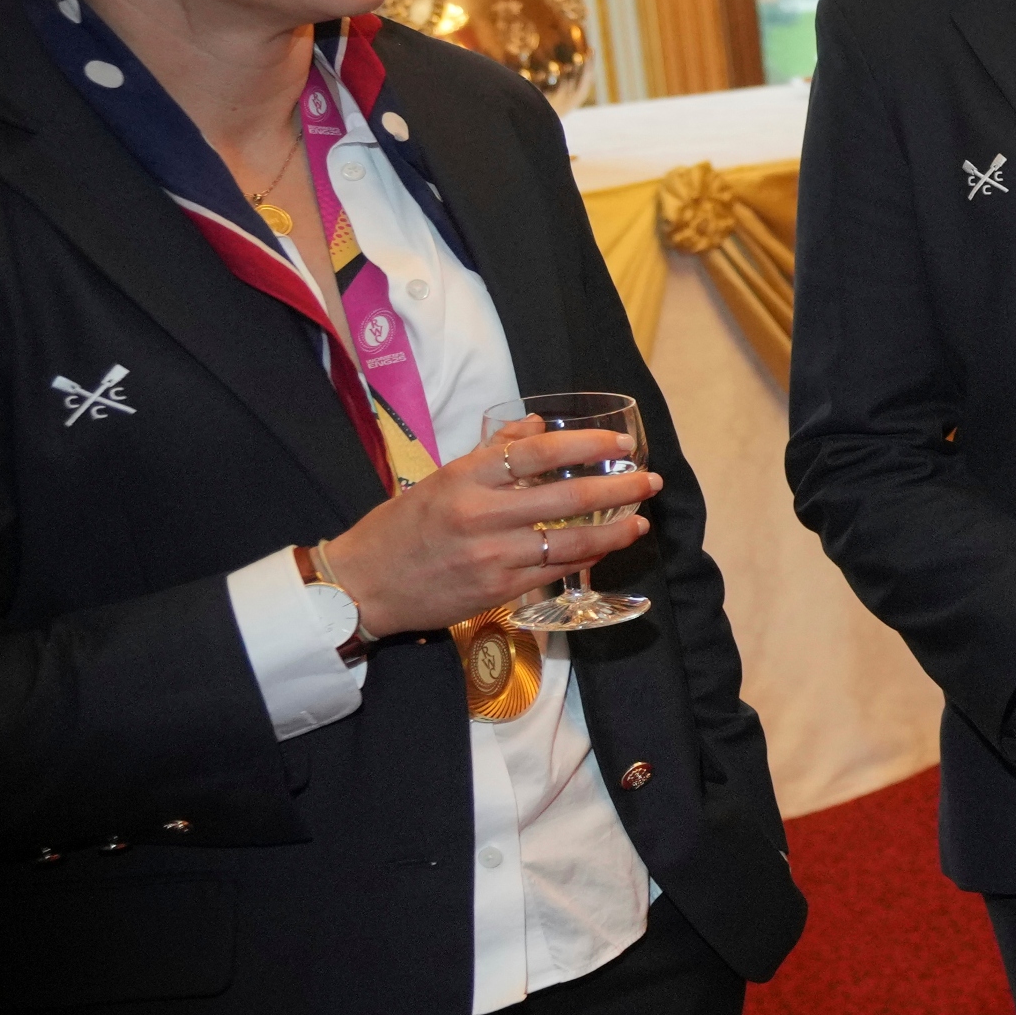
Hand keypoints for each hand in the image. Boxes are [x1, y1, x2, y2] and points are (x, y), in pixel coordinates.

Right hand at [323, 421, 660, 638]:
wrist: (365, 584)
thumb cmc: (402, 527)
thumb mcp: (441, 478)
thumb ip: (492, 452)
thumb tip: (536, 424)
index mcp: (466, 478)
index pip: (538, 452)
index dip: (587, 446)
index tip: (621, 446)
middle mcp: (482, 514)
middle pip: (567, 497)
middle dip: (619, 489)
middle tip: (651, 481)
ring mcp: (492, 556)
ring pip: (570, 541)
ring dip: (614, 530)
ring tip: (640, 521)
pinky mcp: (498, 590)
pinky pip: (555, 572)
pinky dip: (586, 558)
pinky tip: (606, 548)